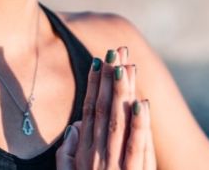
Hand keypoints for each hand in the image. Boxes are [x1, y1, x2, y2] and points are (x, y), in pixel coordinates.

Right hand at [56, 47, 155, 168]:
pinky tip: (141, 103)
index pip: (89, 110)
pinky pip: (137, 146)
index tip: (98, 61)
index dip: (93, 84)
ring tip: (126, 65)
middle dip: (108, 78)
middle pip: (103, 109)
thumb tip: (74, 126)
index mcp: (84, 153)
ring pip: (118, 121)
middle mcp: (97, 155)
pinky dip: (139, 123)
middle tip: (114, 51)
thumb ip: (67, 154)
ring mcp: (115, 165)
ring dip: (122, 91)